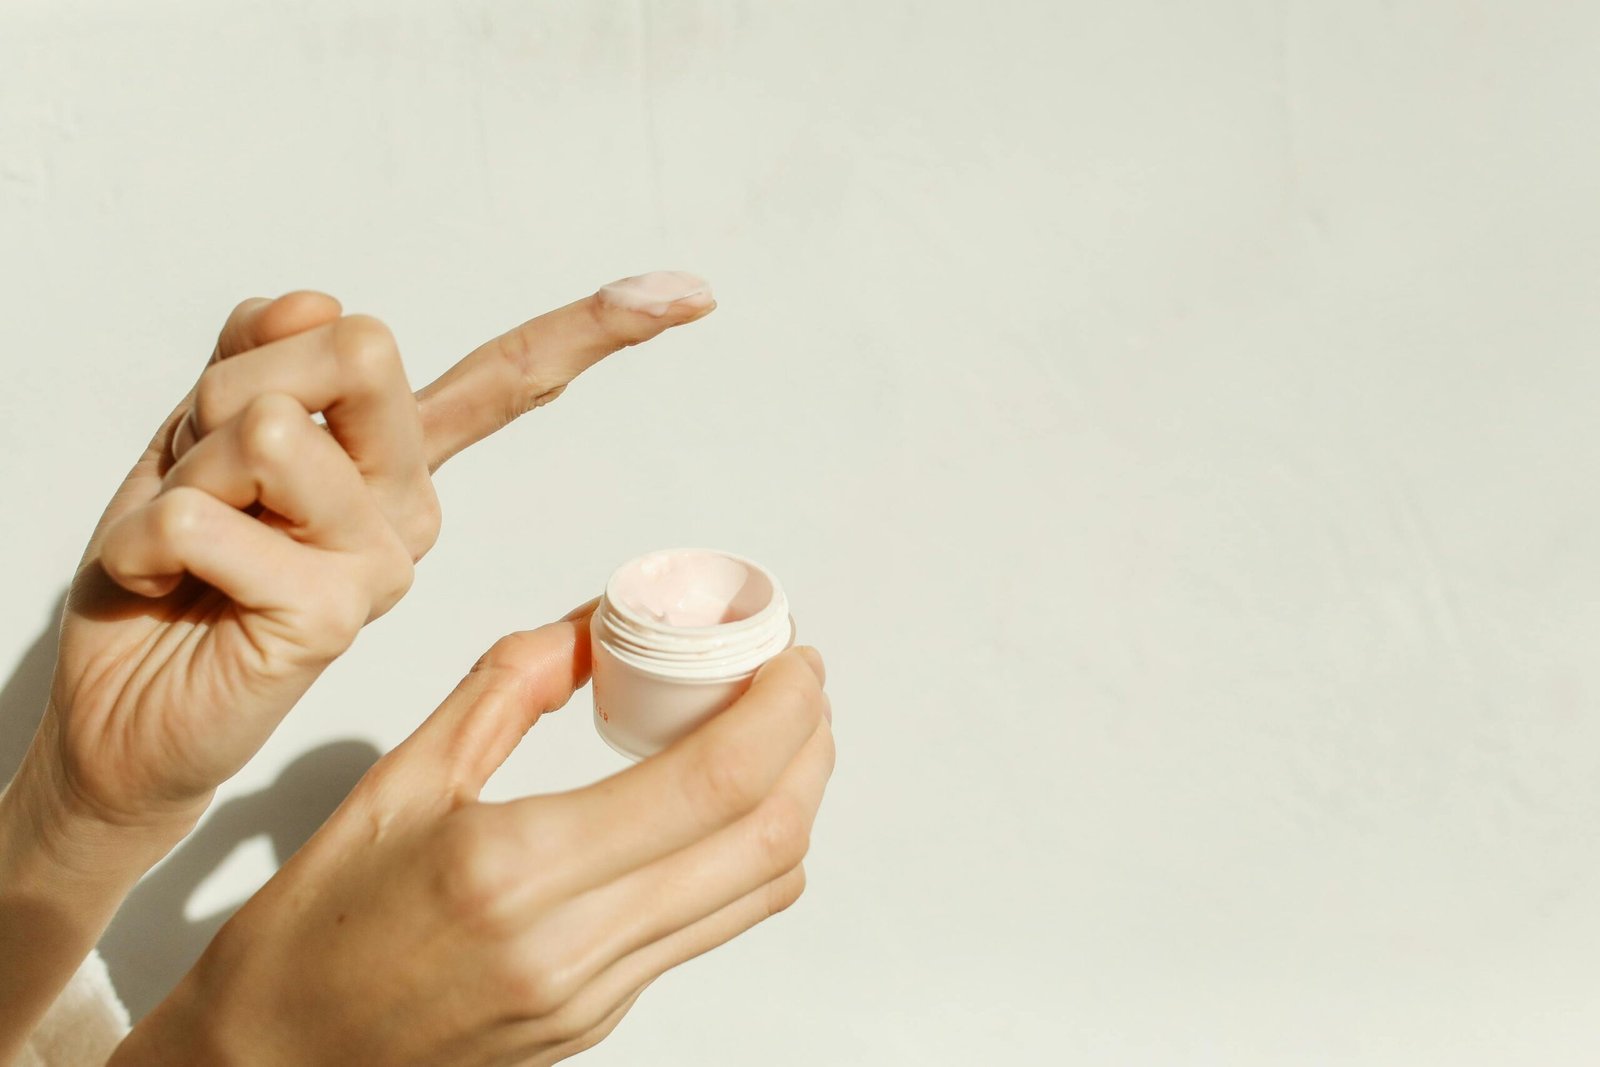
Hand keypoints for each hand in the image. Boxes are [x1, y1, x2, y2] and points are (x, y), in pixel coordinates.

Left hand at [34, 273, 714, 841]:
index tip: (691, 295)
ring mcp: (384, 565)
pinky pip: (213, 517)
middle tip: (205, 475)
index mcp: (396, 461)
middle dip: (235, 387)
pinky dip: (153, 535)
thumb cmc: (168, 570)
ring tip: (187, 544)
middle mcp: (411, 510)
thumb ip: (263, 351)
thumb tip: (320, 298)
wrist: (120, 711)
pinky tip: (175, 587)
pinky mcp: (334, 617)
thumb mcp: (195, 427)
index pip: (506, 381)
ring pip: (272, 427)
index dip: (595, 329)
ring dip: (186, 470)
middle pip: (358, 348)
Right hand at [113, 612, 834, 1066]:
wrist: (274, 1060)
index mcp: (515, 868)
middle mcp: (571, 945)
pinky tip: (723, 807)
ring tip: (780, 735)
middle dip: (810, 749)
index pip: (710, 782)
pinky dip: (744, 857)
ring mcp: (594, 995)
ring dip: (792, 803)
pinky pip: (709, 930)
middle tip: (799, 685)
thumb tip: (596, 628)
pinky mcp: (599, 1020)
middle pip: (763, 840)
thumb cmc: (315, 927)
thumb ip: (508, 689)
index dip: (781, 711)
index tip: (793, 658)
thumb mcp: (398, 779)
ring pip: (755, 892)